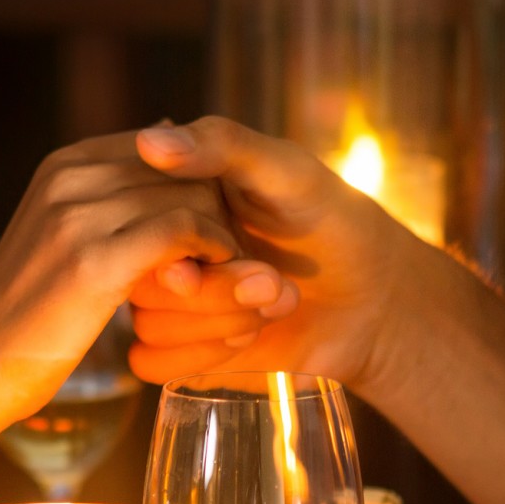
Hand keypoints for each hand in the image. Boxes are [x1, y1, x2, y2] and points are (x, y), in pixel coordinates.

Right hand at [0, 132, 294, 422]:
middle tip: (234, 253)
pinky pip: (182, 232)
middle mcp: (68, 176)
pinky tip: (213, 279)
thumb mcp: (59, 242)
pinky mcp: (95, 261)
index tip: (215, 227)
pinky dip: (211, 252)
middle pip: (182, 168)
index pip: (162, 146)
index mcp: (63, 165)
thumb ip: (105, 204)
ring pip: (189, 196)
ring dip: (222, 233)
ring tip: (231, 270)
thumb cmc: (25, 318)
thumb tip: (160, 157)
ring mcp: (78, 214)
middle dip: (218, 207)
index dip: (199, 185)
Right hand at [129, 116, 423, 388]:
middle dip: (214, 290)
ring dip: (219, 321)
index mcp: (172, 196)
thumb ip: (222, 146)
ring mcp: (169, 300)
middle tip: (273, 281)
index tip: (229, 246)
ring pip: (148, 325)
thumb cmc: (332, 221)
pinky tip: (249, 337)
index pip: (132, 218)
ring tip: (276, 302)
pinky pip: (150, 363)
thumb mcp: (287, 170)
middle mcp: (162, 247)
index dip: (175, 241)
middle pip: (139, 279)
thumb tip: (150, 140)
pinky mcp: (180, 349)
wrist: (372, 298)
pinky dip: (202, 355)